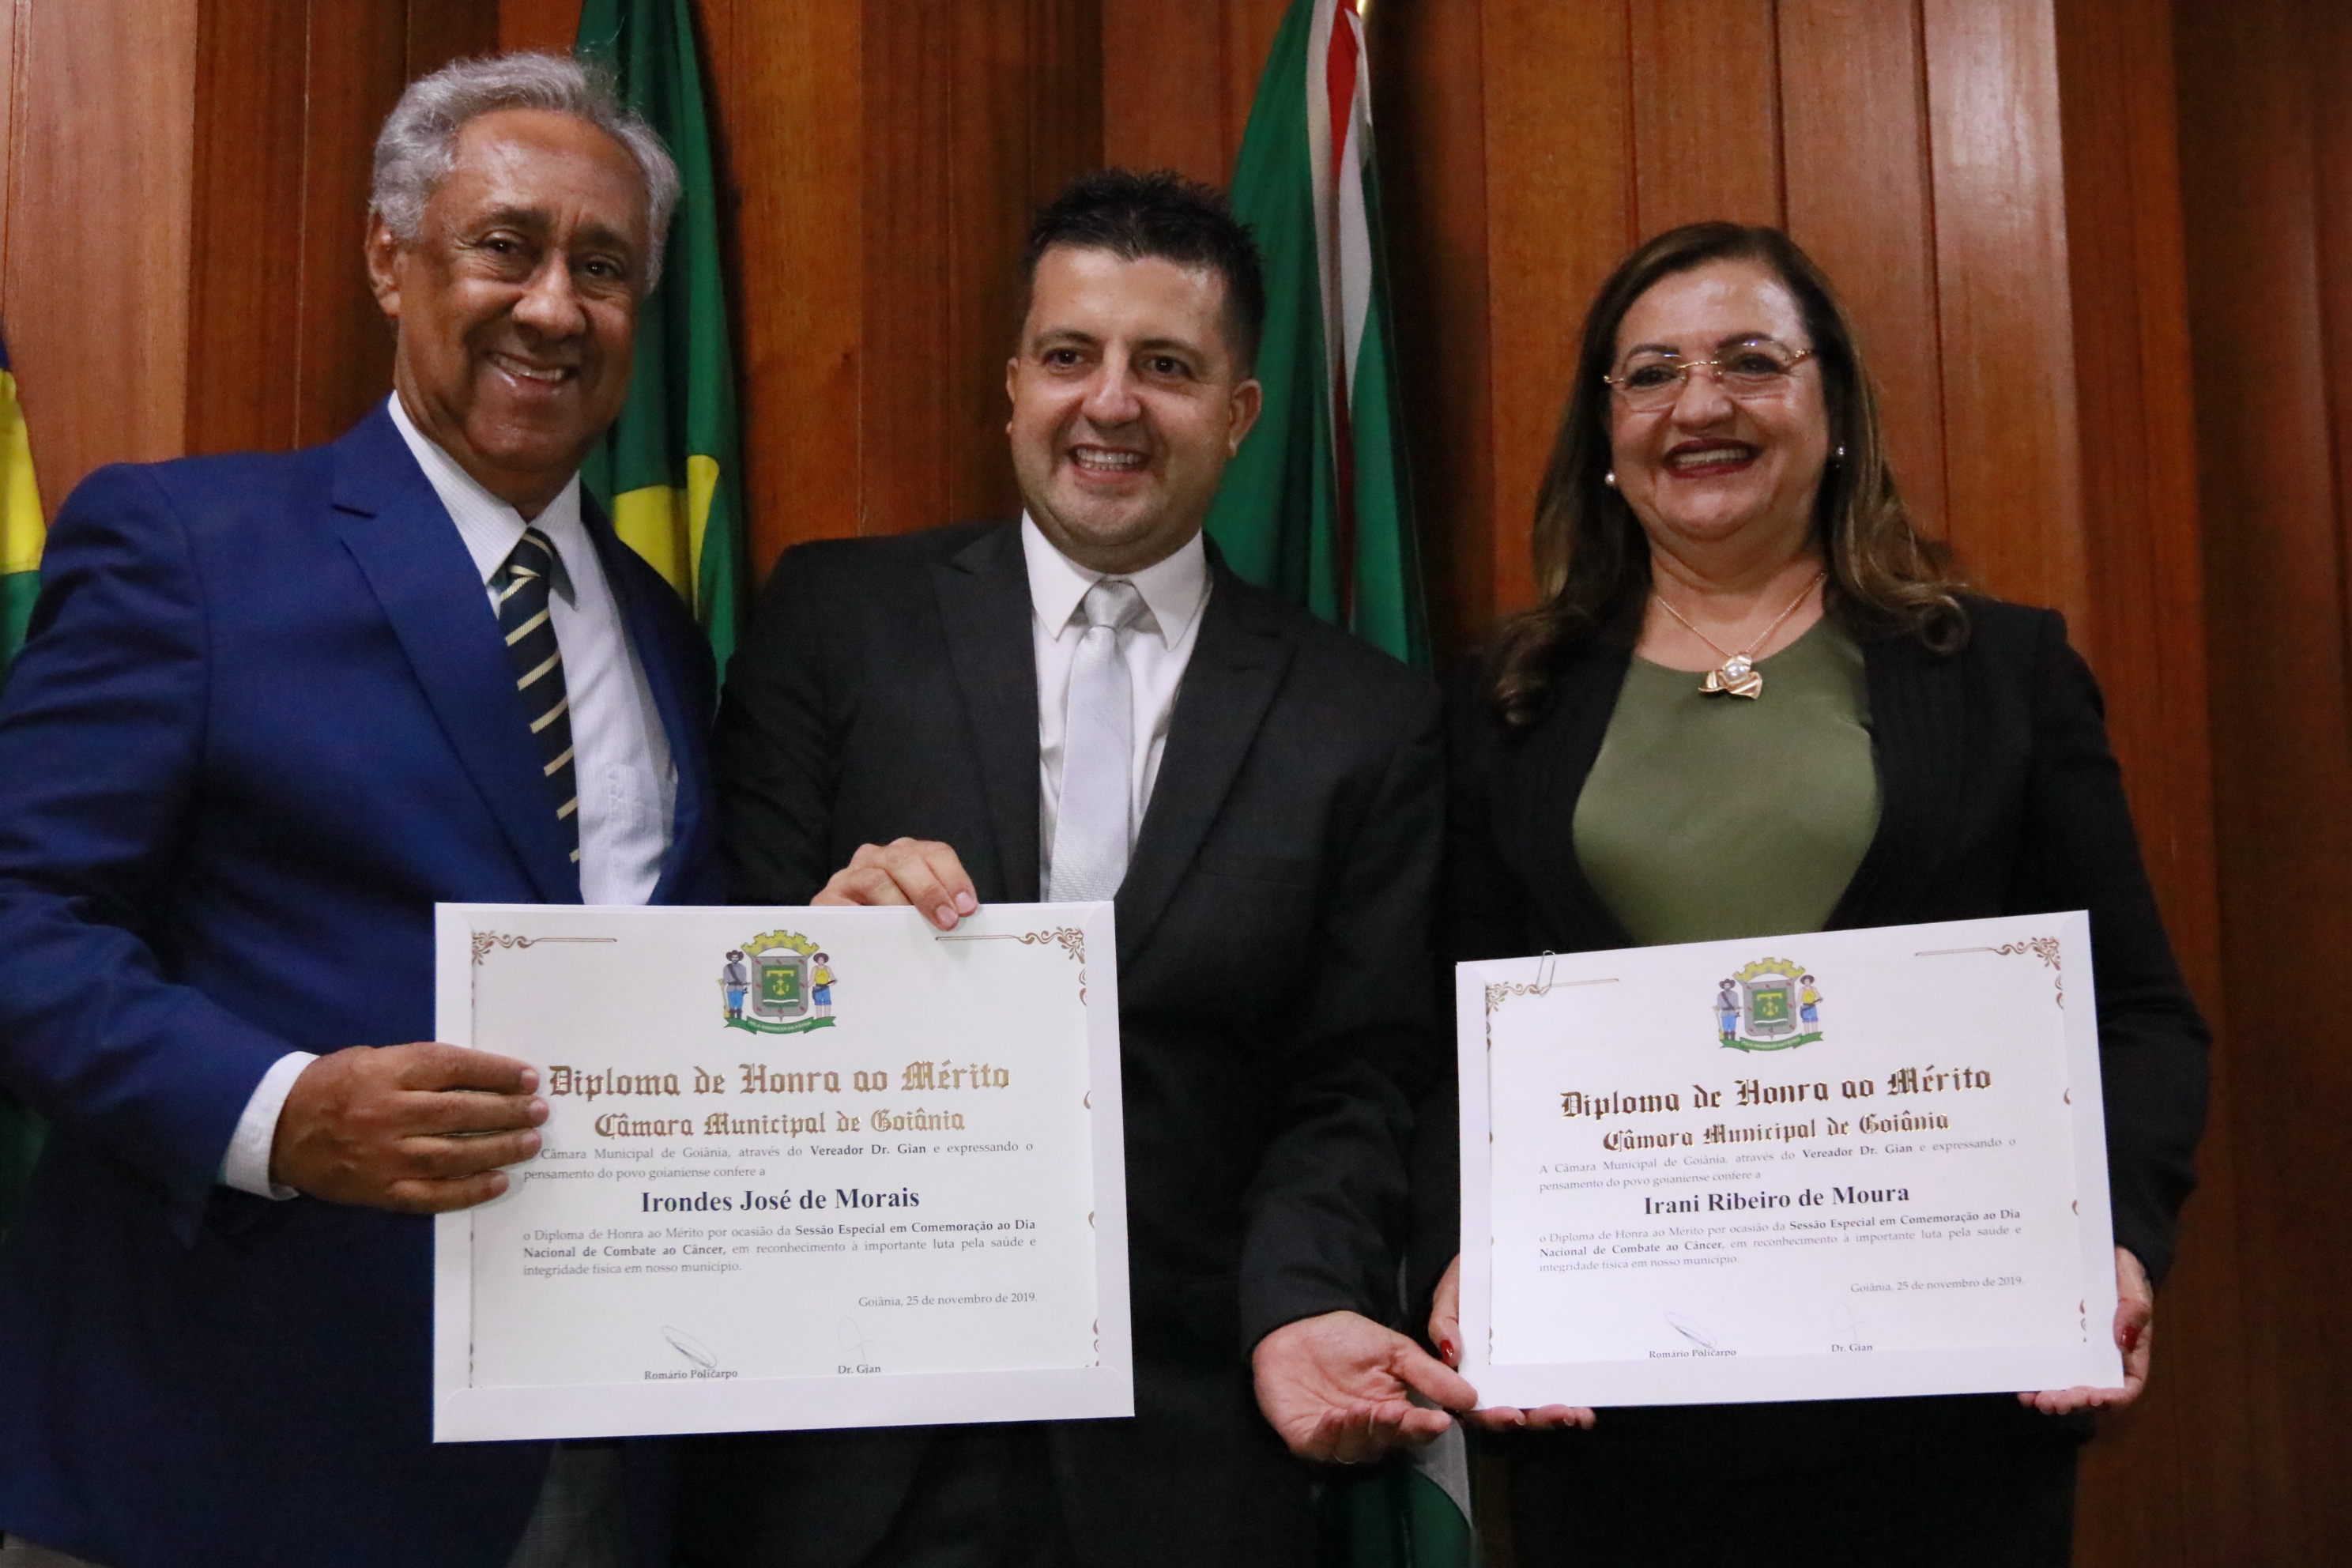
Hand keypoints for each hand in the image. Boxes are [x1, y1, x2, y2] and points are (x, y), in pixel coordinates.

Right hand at [270, 1043, 545, 1212]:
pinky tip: (498, 1182)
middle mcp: (387, 1114)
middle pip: (460, 1113)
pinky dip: (468, 1191)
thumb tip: (482, 1076)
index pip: (452, 1068)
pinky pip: (431, 1195)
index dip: (495, 1072)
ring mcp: (383, 1157)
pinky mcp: (379, 1191)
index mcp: (386, 1073)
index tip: (528, 1077)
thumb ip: (419, 1066)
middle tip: (540, 1111)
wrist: (276, 1128)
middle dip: (507, 1112)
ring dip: (498, 1150)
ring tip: (530, 1143)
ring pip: (453, 1155)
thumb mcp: (372, 1059)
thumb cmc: (333, 1085)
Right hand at [814, 838, 978, 930]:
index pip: (935, 853)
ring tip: (916, 930)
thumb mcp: (918, 913)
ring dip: (900, 904)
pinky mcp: (827, 899)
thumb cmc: (891, 928)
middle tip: (947, 920)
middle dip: (930, 890)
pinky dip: (865, 917)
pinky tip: (881, 934)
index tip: (967, 907)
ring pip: (877, 879)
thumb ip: (939, 911)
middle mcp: (877, 858)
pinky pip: (846, 904)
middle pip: (906, 860)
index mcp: (906, 855)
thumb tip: (963, 924)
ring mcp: (850, 876)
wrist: (841, 947)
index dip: (954, 877)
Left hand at [1252, 1309, 1481, 1463]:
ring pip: (1365, 1448)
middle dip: (1410, 1431)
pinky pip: (1326, 1447)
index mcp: (1398, 1411)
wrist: (1292, 1327)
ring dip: (1373, 1431)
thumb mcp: (1393, 1349)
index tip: (1487, 1417)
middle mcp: (1373, 1430)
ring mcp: (1341, 1438)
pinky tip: (1338, 1416)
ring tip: (1376, 1410)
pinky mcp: (1308, 1440)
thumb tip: (1471, 1396)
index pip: (1430, 1427)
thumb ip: (1429, 1374)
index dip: (1454, 1425)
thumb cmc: (1343, 1338)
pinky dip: (1335, 1433)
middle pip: (1400, 1442)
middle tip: (1421, 1417)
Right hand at [1428, 1255, 1596, 1431]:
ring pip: (1539, 1405)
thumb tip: (1450, 1354)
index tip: (1513, 1415)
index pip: (1476, 1405)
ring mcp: (1525, 1373)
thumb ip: (1444, 1321)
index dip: (1493, 1416)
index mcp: (1469, 1370)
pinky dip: (1575, 1402)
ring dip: (1559, 1415)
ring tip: (1577, 1413)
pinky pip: (1561, 1387)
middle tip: (1560, 1414)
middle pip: (1514, 1411)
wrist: (1498, 1255)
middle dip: (1537, 1418)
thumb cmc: (1470, 1279)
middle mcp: (1497, 1379)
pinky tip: (1588, 1410)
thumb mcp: (1450, 1294)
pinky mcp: (1549, 1363)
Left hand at [2019, 1246, 2153, 1413]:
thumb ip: (2133, 1311)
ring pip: (2066, 1384)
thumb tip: (2123, 1341)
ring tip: (2032, 1399)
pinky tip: (2021, 1383)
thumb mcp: (2133, 1288)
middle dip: (2071, 1401)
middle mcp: (2102, 1359)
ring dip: (2050, 1396)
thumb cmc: (2122, 1275)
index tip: (2093, 1399)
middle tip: (2050, 1403)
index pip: (2125, 1387)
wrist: (2096, 1256)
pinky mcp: (2057, 1342)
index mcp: (2128, 1354)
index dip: (2111, 1398)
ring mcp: (2078, 1353)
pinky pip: (2047, 1363)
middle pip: (2090, 1392)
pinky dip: (2036, 1376)